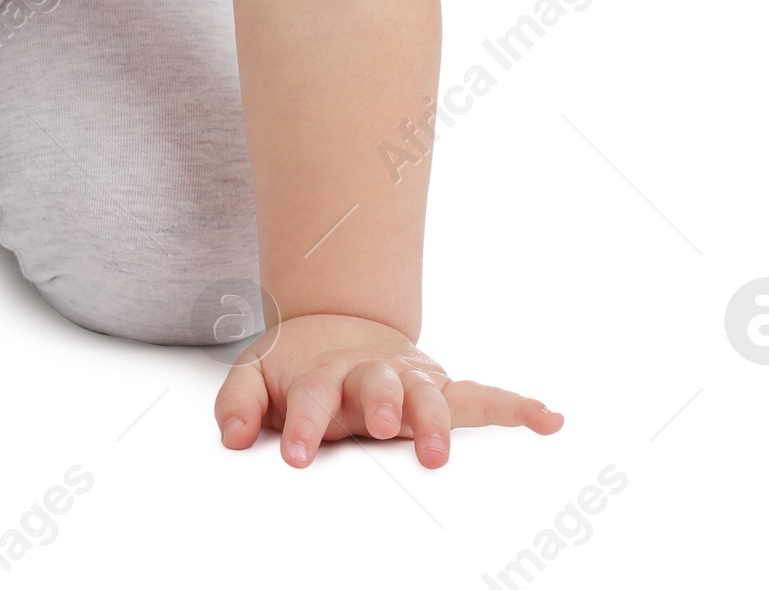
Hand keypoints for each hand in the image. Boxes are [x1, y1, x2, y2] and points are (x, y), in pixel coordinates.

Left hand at [213, 312, 562, 468]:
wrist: (336, 324)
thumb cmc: (299, 365)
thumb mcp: (257, 373)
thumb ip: (240, 400)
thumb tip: (231, 437)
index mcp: (325, 375)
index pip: (314, 397)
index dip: (305, 425)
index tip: (295, 454)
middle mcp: (371, 374)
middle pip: (377, 386)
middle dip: (381, 405)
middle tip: (380, 425)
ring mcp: (409, 379)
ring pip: (429, 394)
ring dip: (435, 418)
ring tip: (440, 449)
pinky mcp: (439, 387)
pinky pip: (483, 396)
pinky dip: (516, 406)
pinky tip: (547, 419)